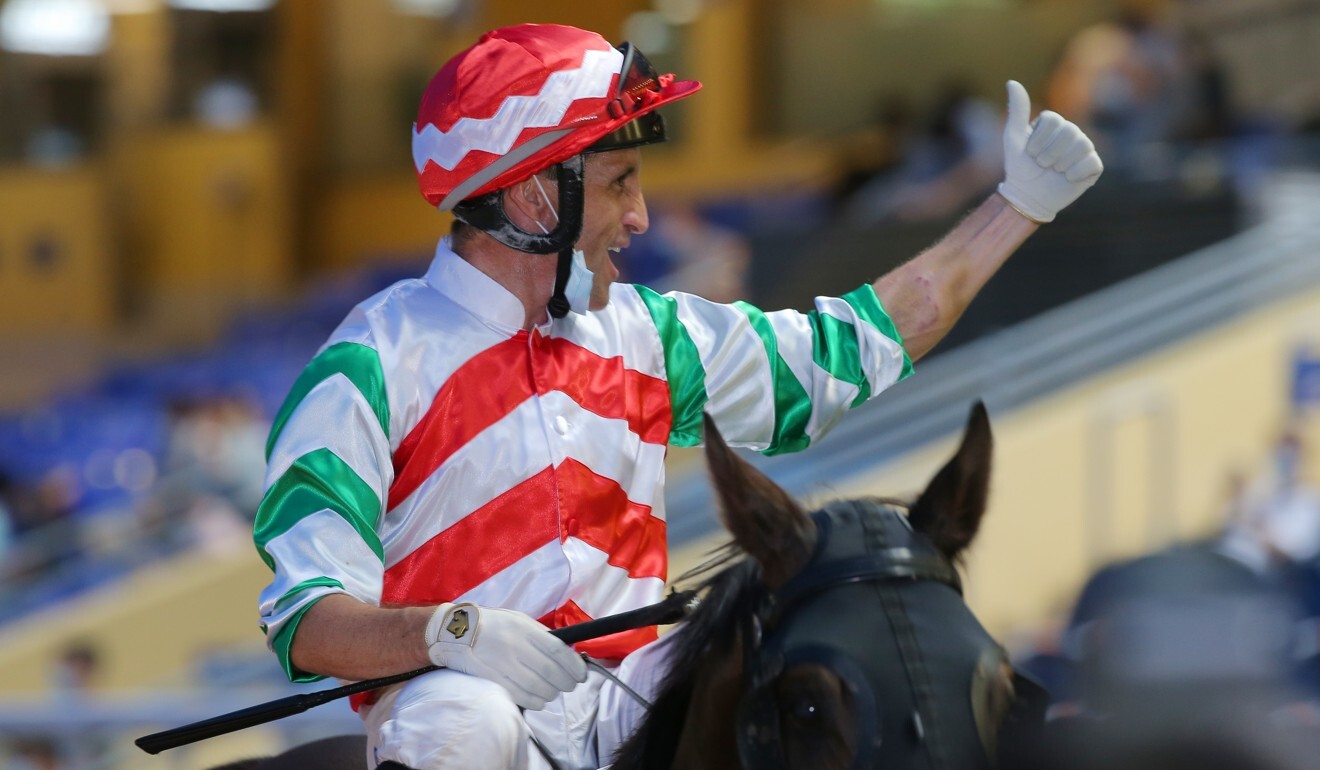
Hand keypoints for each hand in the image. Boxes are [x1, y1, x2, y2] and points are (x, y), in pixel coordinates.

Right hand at [424, 603, 587, 709]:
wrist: (455, 632)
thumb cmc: (493, 625)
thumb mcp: (518, 620)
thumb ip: (541, 635)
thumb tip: (566, 653)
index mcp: (524, 628)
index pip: (557, 650)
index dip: (574, 666)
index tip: (582, 674)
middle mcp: (515, 645)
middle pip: (550, 671)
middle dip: (565, 682)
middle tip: (570, 685)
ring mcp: (503, 663)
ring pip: (537, 686)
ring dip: (551, 693)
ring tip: (553, 692)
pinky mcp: (492, 678)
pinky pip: (520, 695)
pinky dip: (535, 701)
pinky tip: (539, 700)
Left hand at [998, 80, 1102, 222]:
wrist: (1028, 196)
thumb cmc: (1019, 166)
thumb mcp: (1013, 137)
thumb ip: (1017, 110)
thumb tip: (1012, 81)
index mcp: (1055, 123)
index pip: (1054, 120)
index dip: (1039, 141)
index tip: (1030, 153)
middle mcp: (1072, 132)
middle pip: (1070, 131)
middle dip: (1050, 153)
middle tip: (1042, 165)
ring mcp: (1084, 149)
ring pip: (1082, 145)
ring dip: (1061, 163)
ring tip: (1054, 171)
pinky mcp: (1093, 166)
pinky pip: (1092, 163)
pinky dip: (1075, 174)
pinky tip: (1067, 179)